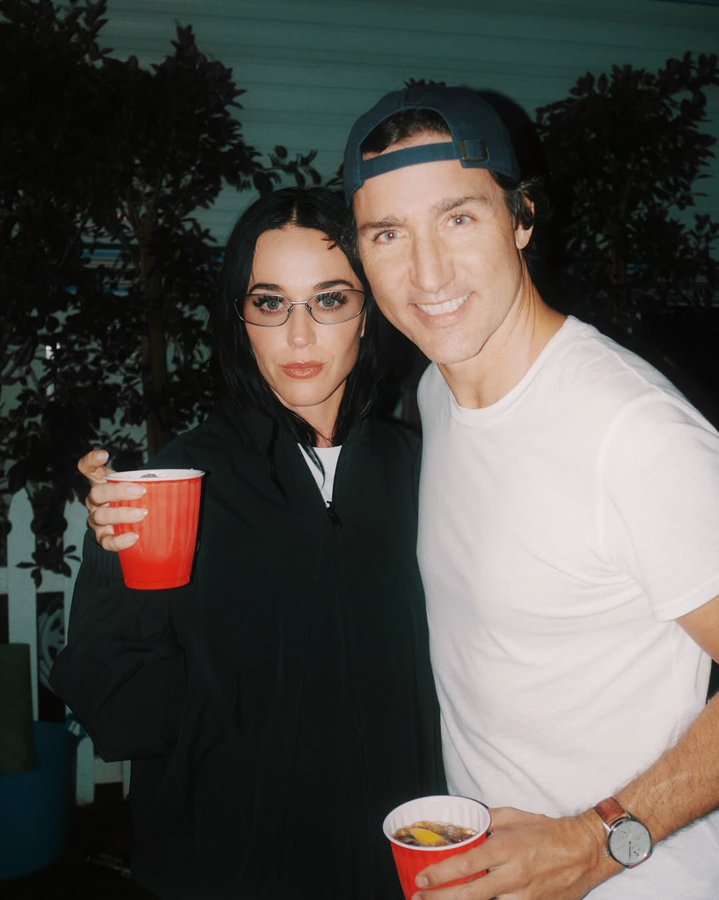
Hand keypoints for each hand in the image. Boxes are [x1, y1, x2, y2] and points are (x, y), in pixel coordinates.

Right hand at [79, 449, 146, 551]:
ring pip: (100, 516)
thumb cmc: (137, 500)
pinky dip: (119, 541)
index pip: (87, 469)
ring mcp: (96, 520)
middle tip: (141, 491)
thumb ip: (150, 481)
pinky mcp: (102, 538)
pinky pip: (106, 541)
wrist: (131, 526)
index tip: (105, 454)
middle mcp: (95, 501)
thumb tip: (184, 478)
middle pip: (96, 493)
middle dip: (118, 492)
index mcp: (101, 484)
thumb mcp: (139, 487)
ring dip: (121, 514)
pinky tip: (134, 537)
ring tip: (143, 514)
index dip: (91, 461)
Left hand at [412, 807, 616, 899]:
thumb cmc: (548, 831)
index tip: (421, 880)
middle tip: (419, 898)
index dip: (440, 875)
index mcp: (506, 849)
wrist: (584, 851)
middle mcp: (513, 875)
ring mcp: (525, 896)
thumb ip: (486, 821)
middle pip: (469, 895)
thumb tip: (463, 824)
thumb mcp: (514, 816)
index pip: (466, 864)